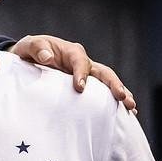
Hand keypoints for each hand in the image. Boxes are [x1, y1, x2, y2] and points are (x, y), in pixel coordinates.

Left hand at [9, 35, 135, 111]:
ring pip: (107, 84)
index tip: (80, 88)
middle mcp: (84, 63)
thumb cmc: (31, 51)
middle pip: (103, 72)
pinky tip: (126, 115)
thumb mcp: (29, 45)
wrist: (30, 58)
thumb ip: (37, 49)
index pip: (81, 62)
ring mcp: (88, 75)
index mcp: (72, 52)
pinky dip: (114, 103)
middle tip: (123, 97)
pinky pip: (103, 94)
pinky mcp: (87, 87)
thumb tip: (47, 58)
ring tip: (132, 108)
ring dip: (121, 94)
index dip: (82, 74)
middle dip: (114, 85)